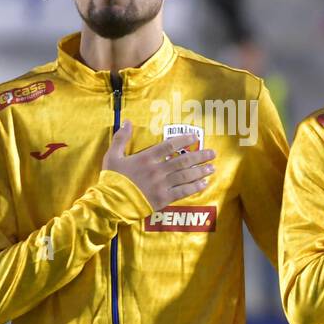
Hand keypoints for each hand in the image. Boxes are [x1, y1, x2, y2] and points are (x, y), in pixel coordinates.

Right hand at [101, 121, 216, 209]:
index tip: (195, 136)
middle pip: (183, 160)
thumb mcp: (113, 155)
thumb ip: (121, 138)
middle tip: (213, 153)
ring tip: (212, 167)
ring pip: (186, 176)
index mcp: (146, 158)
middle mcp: (157, 170)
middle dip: (200, 156)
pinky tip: (204, 184)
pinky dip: (195, 187)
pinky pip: (183, 192)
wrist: (110, 203)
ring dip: (201, 171)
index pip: (169, 145)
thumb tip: (127, 121)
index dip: (184, 139)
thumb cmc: (112, 179)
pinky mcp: (163, 199)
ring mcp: (161, 185)